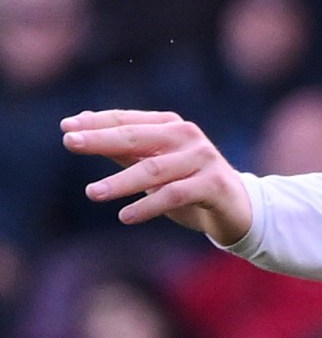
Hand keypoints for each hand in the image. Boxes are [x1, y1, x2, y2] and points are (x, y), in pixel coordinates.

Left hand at [62, 110, 255, 246]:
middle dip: (101, 140)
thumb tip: (81, 128)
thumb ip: (124, 150)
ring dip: (120, 182)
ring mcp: (202, 158)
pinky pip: (175, 195)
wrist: (238, 209)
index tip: (66, 128)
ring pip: (154, 169)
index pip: (126, 121)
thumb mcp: (155, 166)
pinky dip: (148, 206)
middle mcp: (187, 136)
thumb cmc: (189, 185)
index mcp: (170, 125)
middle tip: (71, 143)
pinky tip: (125, 216)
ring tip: (92, 193)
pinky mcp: (213, 184)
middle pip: (136, 137)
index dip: (96, 124)